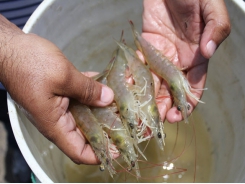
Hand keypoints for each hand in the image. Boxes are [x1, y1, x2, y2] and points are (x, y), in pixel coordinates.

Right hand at [0, 15, 113, 163]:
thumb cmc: (29, 64)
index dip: (101, 153)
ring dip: (105, 107)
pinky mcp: (62, 93)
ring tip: (125, 99)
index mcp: (55, 124)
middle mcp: (59, 120)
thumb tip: (109, 99)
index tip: (121, 147)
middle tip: (130, 119)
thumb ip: (87, 90)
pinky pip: (82, 97)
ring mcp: (61, 106)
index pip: (80, 152)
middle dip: (109, 127)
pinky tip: (110, 83)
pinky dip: (95, 92)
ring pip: (87, 114)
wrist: (10, 48)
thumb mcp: (63, 76)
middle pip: (88, 133)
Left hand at [142, 0, 229, 122]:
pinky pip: (138, 67)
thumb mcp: (211, 7)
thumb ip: (216, 29)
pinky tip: (126, 93)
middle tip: (151, 123)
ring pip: (153, 84)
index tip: (178, 116)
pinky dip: (132, 80)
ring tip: (137, 116)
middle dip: (162, 109)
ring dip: (146, 101)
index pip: (193, 87)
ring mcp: (160, 56)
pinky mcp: (145, 48)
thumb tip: (208, 53)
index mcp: (196, 57)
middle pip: (170, 91)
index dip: (187, 104)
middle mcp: (178, 61)